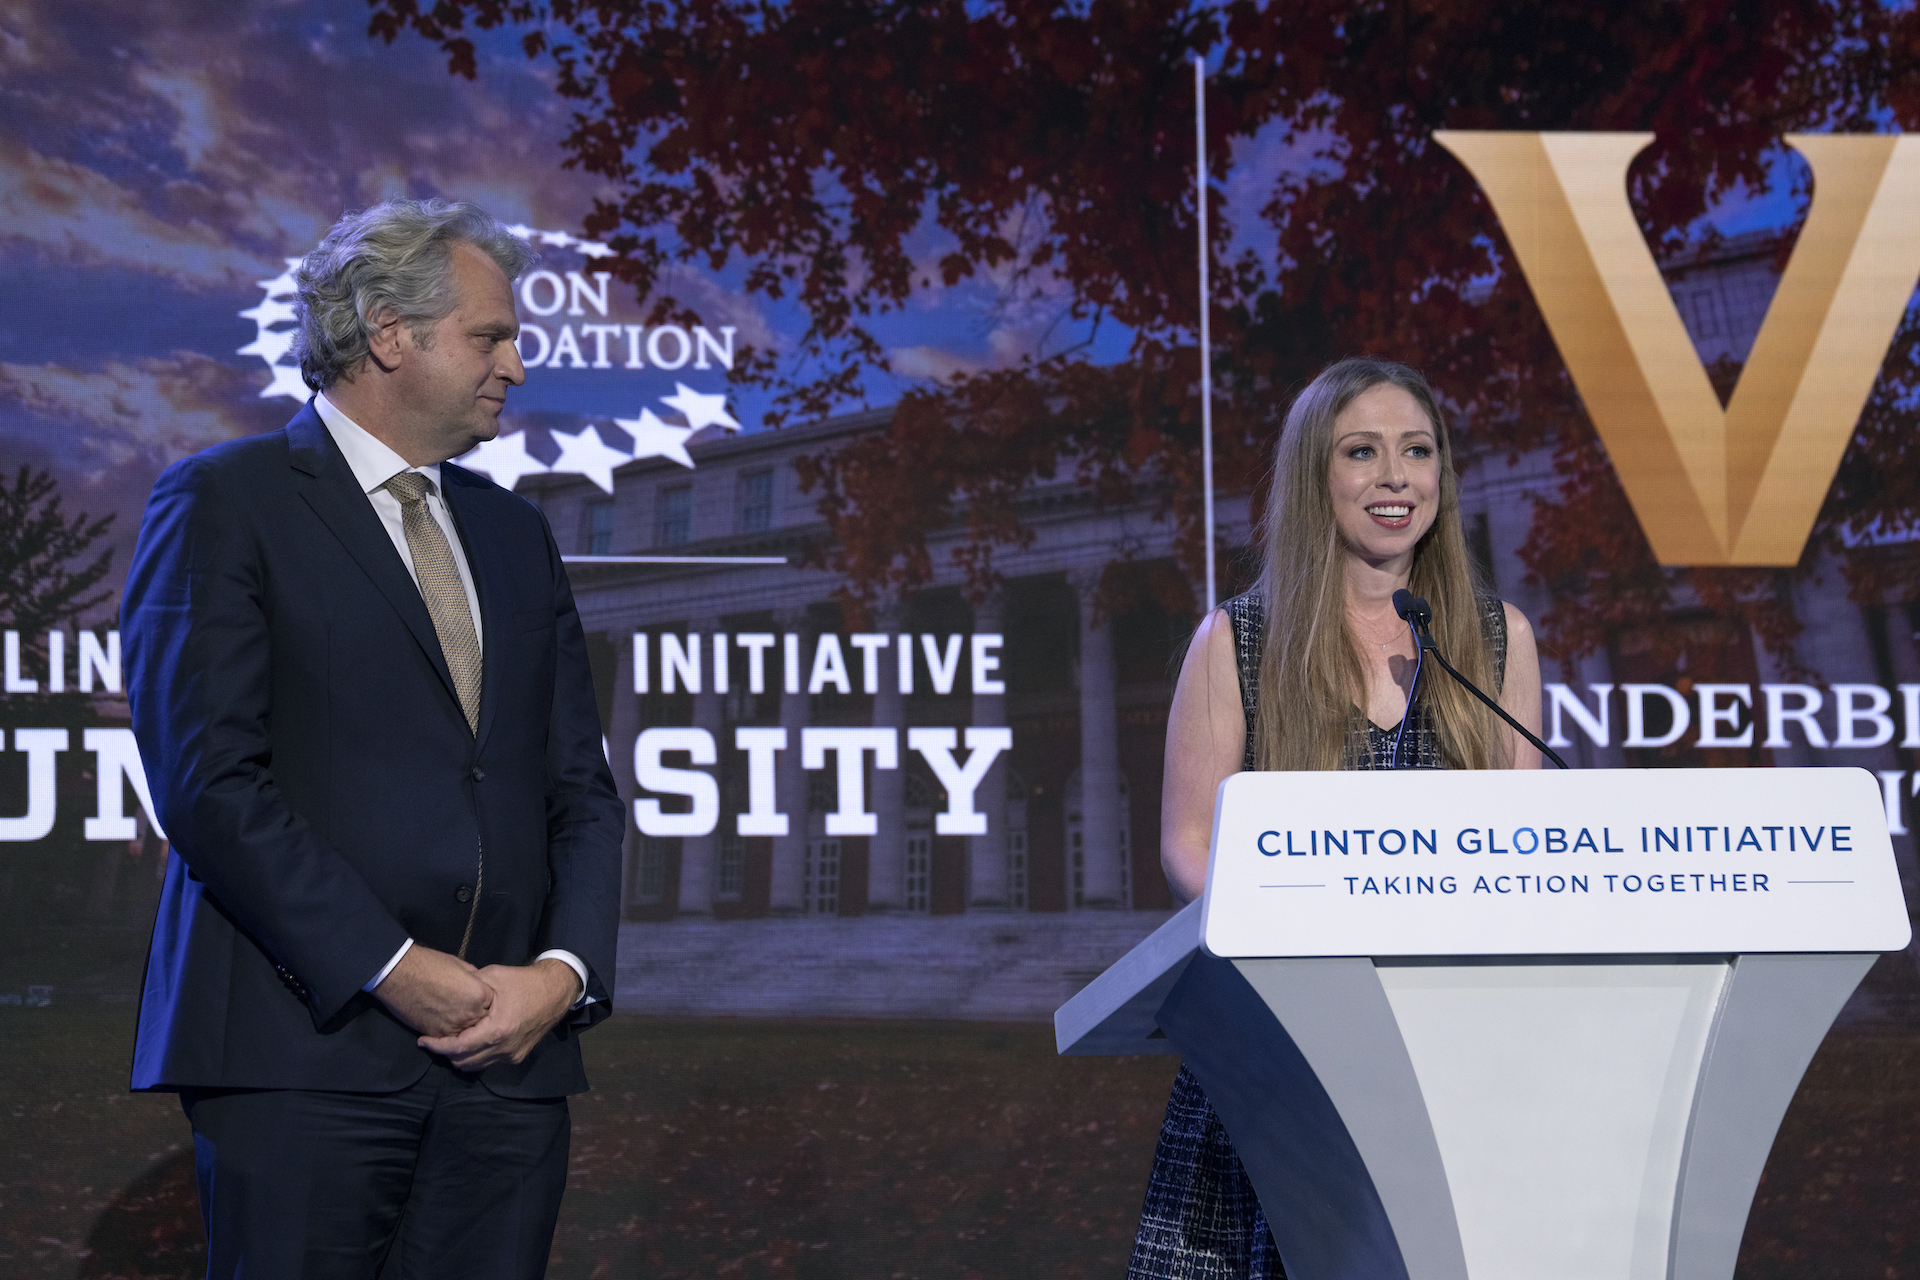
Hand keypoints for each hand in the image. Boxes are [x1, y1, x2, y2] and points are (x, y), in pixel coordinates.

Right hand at [372, 944, 492, 1037]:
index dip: (485, 1004)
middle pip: (482, 1022)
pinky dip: (449, 1035)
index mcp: (480, 995)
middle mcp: (471, 1014)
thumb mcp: (462, 966)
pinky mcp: (437, 1035)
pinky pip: (450, 1039)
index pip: (492, 1005)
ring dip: (464, 1029)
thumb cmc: (431, 965)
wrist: (400, 974)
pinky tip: (444, 1024)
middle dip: (477, 1018)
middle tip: (465, 1010)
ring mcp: (454, 1027)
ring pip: (467, 1034)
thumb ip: (476, 980)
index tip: (478, 1001)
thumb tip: (480, 987)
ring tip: (455, 1018)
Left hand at [415, 959, 578, 1071]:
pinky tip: (470, 1042)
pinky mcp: (517, 1057)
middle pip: (463, 1062)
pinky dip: (476, 1056)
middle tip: (433, 1041)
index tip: (422, 1040)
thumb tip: (445, 997)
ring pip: (476, 1066)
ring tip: (449, 1042)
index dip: (436, 1046)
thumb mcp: (492, 978)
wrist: (555, 991)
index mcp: (496, 1031)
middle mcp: (504, 1049)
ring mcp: (512, 1056)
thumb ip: (468, 990)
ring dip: (460, 1057)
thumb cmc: (523, 982)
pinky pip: (489, 1062)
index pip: (457, 1048)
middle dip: (445, 1053)